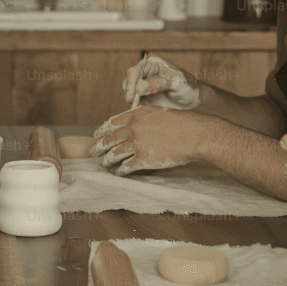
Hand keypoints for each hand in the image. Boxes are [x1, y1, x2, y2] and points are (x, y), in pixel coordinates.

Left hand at [91, 106, 207, 174]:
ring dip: (106, 160)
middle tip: (92, 151)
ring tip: (102, 163)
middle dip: (99, 146)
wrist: (194, 134)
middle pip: (110, 138)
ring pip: (114, 154)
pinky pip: (126, 166)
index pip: (112, 122)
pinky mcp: (143, 159)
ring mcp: (137, 144)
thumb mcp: (159, 113)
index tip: (96, 134)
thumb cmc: (183, 123)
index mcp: (136, 114)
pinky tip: (117, 172)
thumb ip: (144, 118)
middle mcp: (133, 128)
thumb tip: (133, 125)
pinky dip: (119, 170)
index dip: (102, 129)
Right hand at [122, 56, 201, 108]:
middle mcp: (146, 74)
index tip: (131, 95)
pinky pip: (135, 102)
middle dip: (129, 91)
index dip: (130, 82)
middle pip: (128, 81)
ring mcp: (144, 87)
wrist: (195, 102)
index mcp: (152, 64)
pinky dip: (135, 106)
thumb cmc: (188, 88)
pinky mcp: (145, 99)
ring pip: (130, 92)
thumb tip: (138, 87)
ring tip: (136, 107)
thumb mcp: (176, 83)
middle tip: (132, 102)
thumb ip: (157, 84)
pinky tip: (139, 110)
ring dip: (131, 100)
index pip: (135, 71)